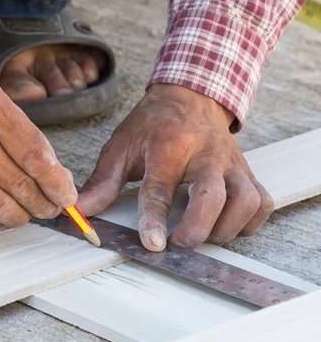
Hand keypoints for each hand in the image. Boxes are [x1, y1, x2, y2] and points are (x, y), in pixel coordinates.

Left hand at [78, 84, 273, 250]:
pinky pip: (262, 203)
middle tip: (179, 243)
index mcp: (169, 146)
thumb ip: (102, 183)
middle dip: (198, 228)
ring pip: (245, 202)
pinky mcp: (247, 172)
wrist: (189, 97)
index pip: (161, 188)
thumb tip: (79, 212)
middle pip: (213, 196)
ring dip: (225, 229)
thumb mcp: (120, 148)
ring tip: (203, 235)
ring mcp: (231, 164)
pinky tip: (226, 226)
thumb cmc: (152, 126)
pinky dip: (250, 222)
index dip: (155, 219)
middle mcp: (206, 154)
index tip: (153, 244)